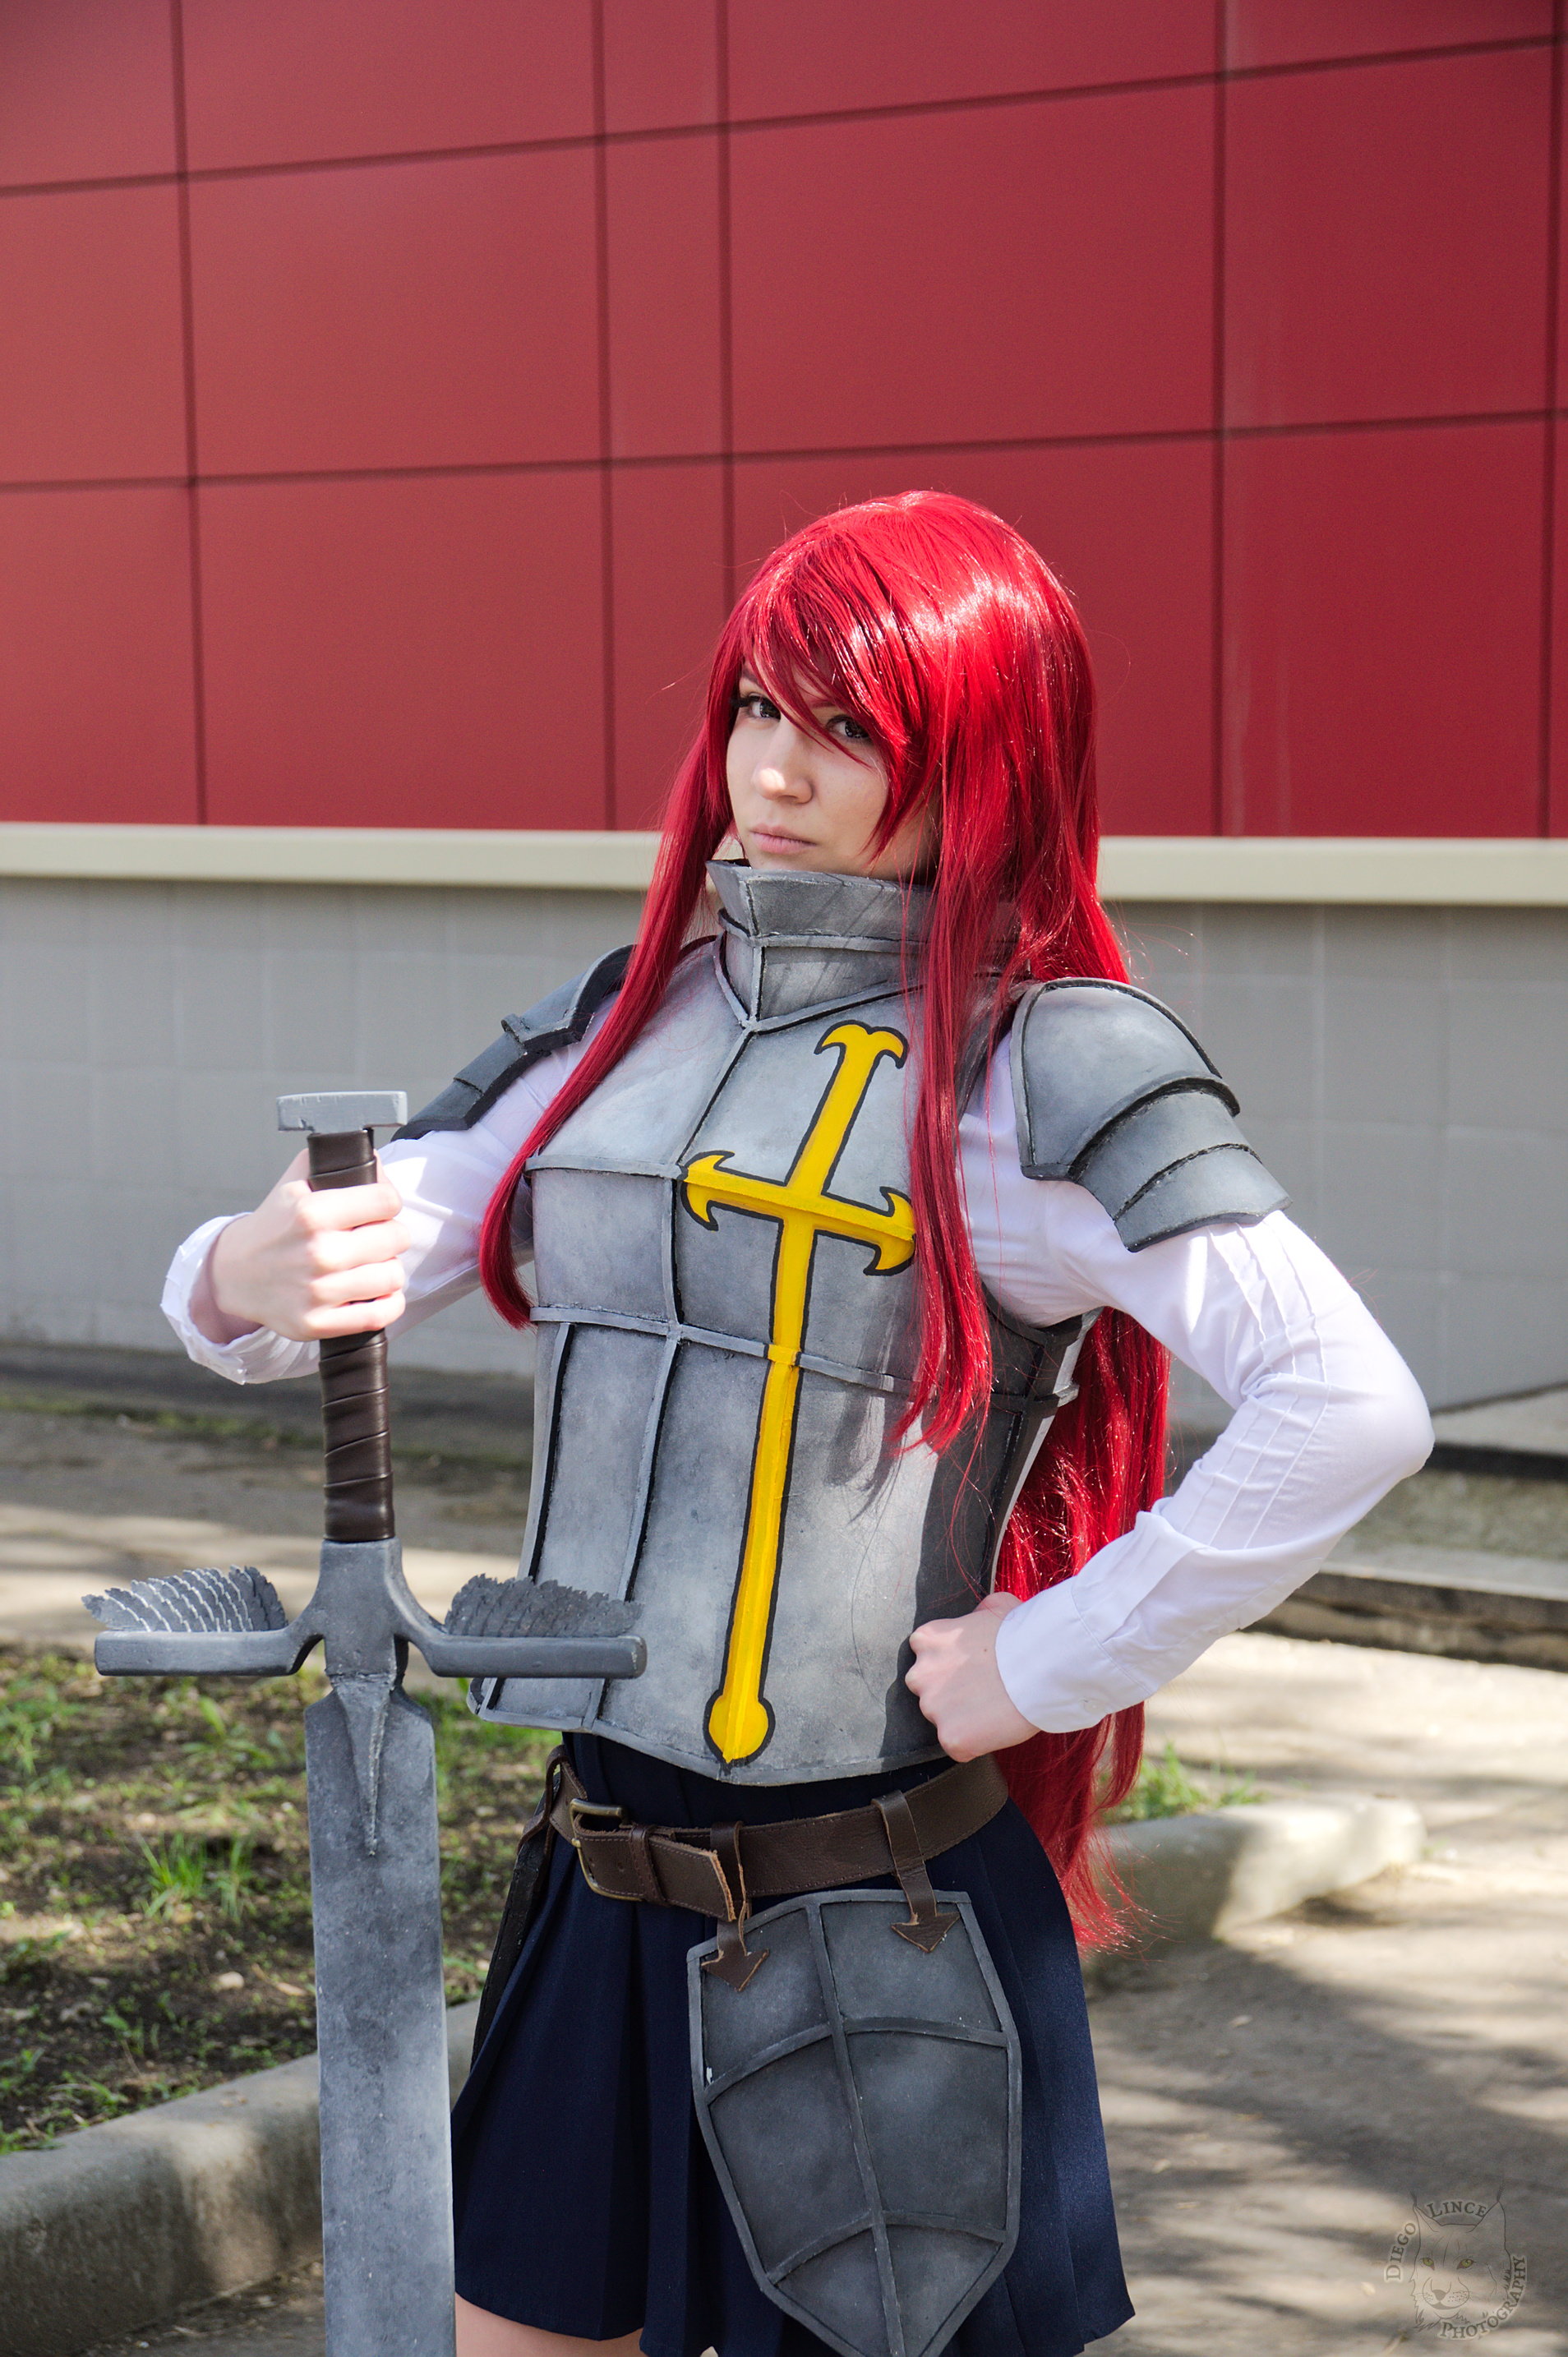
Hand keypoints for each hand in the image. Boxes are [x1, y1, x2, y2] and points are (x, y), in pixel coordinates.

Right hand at [193, 1150, 410, 1344]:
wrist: (233, 1274)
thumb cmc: (274, 1227)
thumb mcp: (294, 1184)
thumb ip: (334, 1163)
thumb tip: (375, 1162)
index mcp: (312, 1212)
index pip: (387, 1201)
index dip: (387, 1203)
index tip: (377, 1210)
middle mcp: (317, 1252)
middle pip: (396, 1238)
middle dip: (389, 1235)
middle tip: (373, 1239)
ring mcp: (317, 1292)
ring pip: (393, 1276)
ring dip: (388, 1270)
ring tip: (370, 1265)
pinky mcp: (318, 1323)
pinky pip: (380, 1315)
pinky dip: (388, 1304)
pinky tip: (376, 1293)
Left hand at [905, 1593, 1039, 1759]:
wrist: (1041, 1664)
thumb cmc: (1023, 1633)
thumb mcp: (997, 1606)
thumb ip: (977, 1613)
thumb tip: (980, 1615)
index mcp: (927, 1640)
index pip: (926, 1656)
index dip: (951, 1664)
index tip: (972, 1668)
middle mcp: (921, 1674)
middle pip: (928, 1689)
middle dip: (949, 1692)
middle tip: (983, 1690)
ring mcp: (934, 1708)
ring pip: (942, 1719)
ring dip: (961, 1718)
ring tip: (994, 1709)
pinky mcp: (951, 1738)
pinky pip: (958, 1746)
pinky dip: (976, 1743)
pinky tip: (997, 1727)